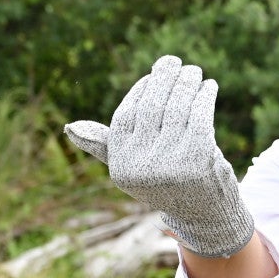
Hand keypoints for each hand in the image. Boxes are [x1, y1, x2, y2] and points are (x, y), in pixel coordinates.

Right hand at [62, 55, 256, 257]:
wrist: (206, 216)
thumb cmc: (168, 184)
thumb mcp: (134, 168)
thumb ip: (106, 146)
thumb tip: (69, 128)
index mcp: (121, 167)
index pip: (125, 116)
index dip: (139, 91)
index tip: (153, 76)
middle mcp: (141, 167)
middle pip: (150, 108)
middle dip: (163, 79)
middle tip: (174, 61)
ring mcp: (169, 164)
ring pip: (177, 108)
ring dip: (187, 83)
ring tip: (193, 71)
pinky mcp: (198, 158)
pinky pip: (199, 115)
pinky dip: (204, 96)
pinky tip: (208, 87)